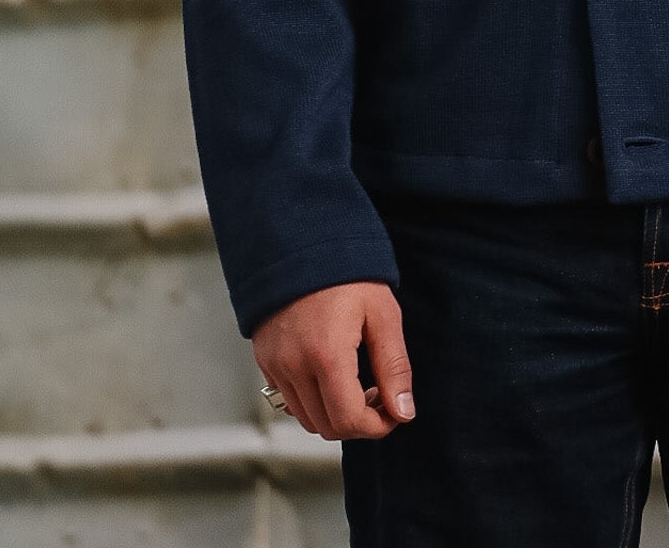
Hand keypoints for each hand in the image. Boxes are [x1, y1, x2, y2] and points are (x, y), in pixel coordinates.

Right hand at [254, 280, 414, 440]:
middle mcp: (293, 366)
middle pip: (326, 427)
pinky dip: (313, 401)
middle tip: (378, 394)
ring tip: (356, 382)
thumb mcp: (382, 313)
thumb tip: (404, 412)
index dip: (377, 426)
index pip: (348, 421)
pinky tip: (332, 375)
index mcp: (326, 355)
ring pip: (306, 419)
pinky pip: (288, 400)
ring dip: (334, 413)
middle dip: (358, 422)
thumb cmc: (346, 272)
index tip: (393, 411)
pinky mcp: (265, 359)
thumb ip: (394, 366)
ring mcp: (274, 364)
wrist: (302, 241)